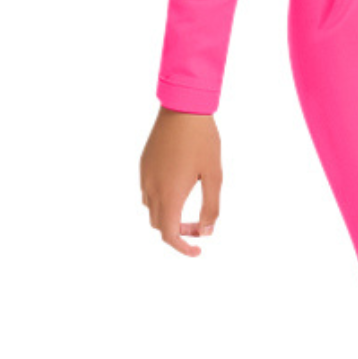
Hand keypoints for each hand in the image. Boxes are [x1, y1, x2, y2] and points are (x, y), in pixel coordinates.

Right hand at [140, 107, 220, 255]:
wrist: (183, 108)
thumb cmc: (203, 141)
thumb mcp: (214, 176)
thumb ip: (211, 207)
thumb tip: (206, 231)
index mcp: (170, 194)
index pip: (169, 234)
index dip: (182, 248)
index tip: (197, 250)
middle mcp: (152, 188)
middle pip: (159, 225)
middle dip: (178, 232)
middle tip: (199, 227)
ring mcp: (145, 176)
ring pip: (151, 210)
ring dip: (168, 217)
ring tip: (189, 210)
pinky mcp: (143, 165)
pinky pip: (147, 192)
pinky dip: (161, 201)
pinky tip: (179, 189)